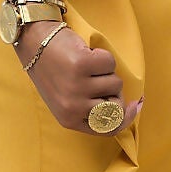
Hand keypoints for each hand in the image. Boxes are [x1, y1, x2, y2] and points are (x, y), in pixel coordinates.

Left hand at [16, 21, 143, 133]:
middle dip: (114, 91)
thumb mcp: (66, 100)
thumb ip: (90, 109)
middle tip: (98, 79)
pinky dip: (102, 55)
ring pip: (115, 83)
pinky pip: (110, 63)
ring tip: (85, 65)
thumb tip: (126, 109)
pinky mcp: (82, 65)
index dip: (126, 119)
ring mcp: (77, 86)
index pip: (107, 129)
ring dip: (105, 71)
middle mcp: (73, 107)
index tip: (135, 105)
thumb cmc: (54, 70)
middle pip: (116, 106)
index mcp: (68, 119)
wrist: (35, 42)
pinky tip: (84, 53)